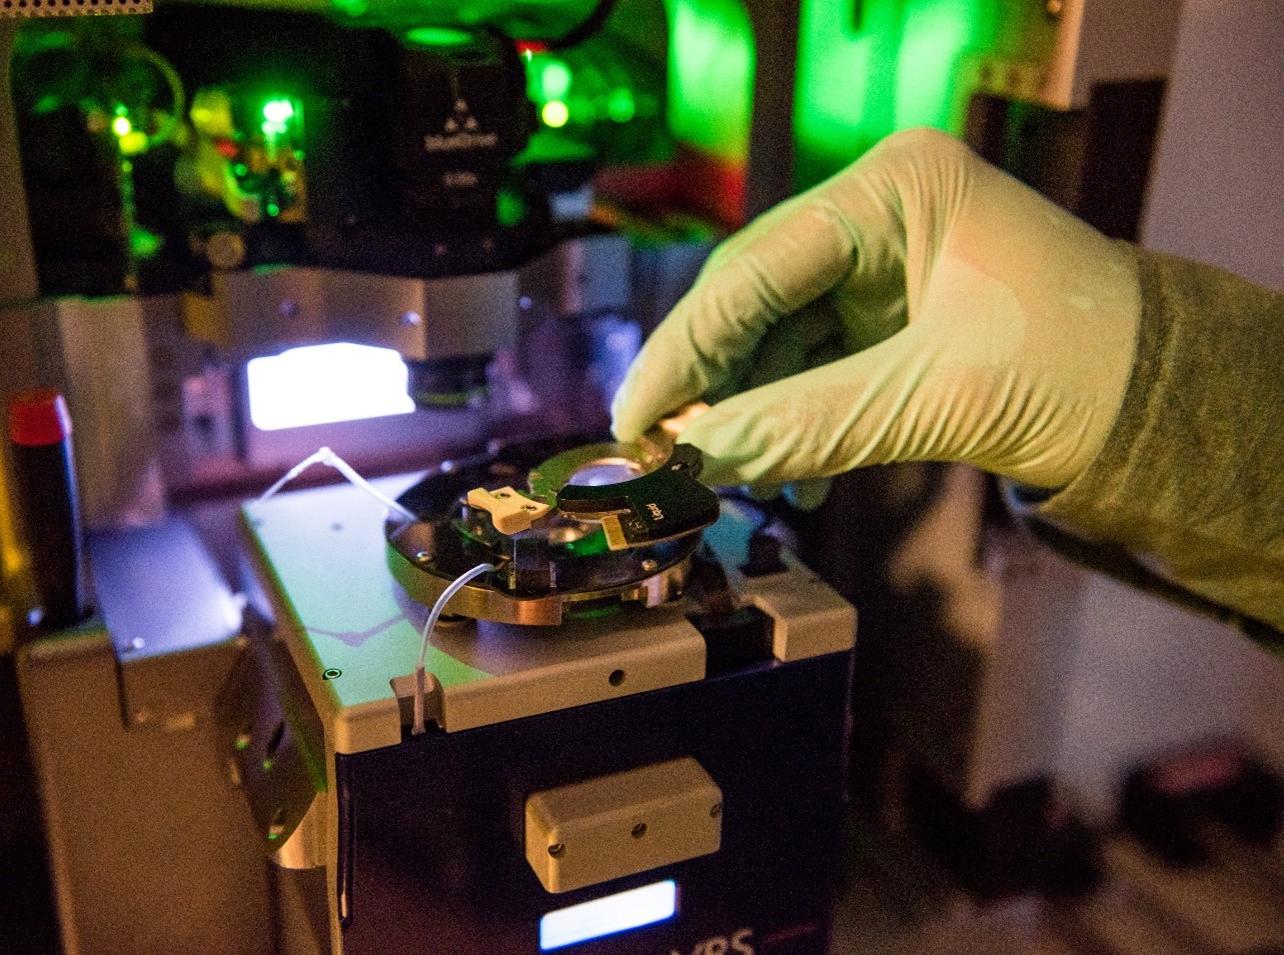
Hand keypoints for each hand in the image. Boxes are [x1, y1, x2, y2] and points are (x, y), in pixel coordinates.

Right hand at [611, 128, 1139, 494]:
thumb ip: (808, 425)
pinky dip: (794, 423)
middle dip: (713, 384)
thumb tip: (698, 461)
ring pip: (778, 341)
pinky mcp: (893, 316)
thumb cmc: (1082, 369)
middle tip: (664, 454)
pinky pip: (814, 367)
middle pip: (755, 301)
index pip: (754, 267)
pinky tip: (790, 480)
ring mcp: (886, 265)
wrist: (1169, 406)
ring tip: (736, 481)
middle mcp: (881, 213)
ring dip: (753, 415)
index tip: (634, 418)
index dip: (686, 349)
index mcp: (896, 187)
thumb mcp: (936, 396)